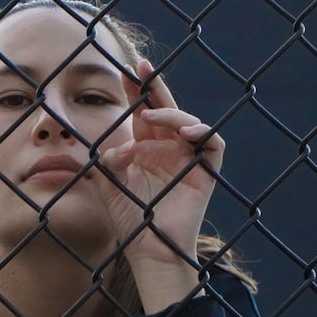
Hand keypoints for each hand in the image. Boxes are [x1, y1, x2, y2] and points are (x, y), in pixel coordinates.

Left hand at [93, 60, 224, 310]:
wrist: (147, 249)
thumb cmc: (128, 219)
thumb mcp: (106, 183)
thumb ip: (103, 159)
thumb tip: (106, 141)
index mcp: (145, 147)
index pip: (142, 111)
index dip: (136, 89)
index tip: (124, 70)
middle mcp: (167, 148)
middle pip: (165, 108)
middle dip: (154, 86)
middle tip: (141, 67)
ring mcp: (187, 159)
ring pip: (189, 121)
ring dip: (172, 113)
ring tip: (152, 116)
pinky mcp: (205, 173)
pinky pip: (213, 144)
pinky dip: (203, 133)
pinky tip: (186, 133)